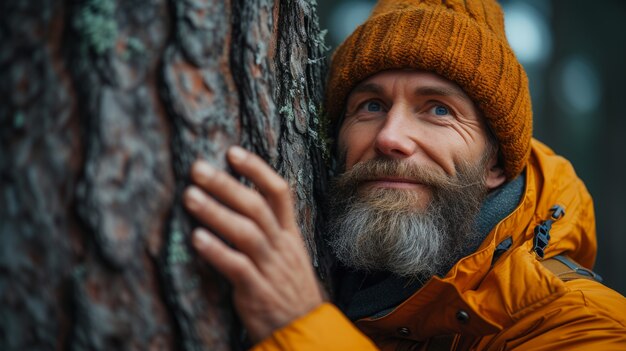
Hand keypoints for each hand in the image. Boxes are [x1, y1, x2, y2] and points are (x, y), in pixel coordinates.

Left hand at [183, 146, 323, 342]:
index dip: (256, 169)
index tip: (232, 151)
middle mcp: (281, 246)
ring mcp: (270, 268)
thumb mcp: (287, 252)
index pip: (279, 192)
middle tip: (197, 168)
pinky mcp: (257, 292)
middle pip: (257, 207)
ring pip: (246, 233)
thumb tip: (237, 200)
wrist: (304, 329)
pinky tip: (196, 238)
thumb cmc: (287, 287)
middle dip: (227, 185)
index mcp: (289, 233)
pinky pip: (237, 267)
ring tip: (190, 196)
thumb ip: (268, 228)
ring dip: (216, 212)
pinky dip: (216, 251)